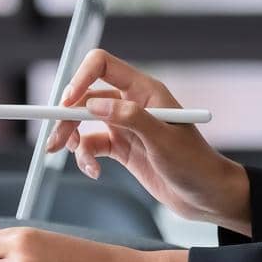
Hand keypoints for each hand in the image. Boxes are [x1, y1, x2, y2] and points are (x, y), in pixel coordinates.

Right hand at [45, 49, 251, 234]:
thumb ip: (130, 117)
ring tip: (68, 158)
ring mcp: (125, 126)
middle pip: (86, 97)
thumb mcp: (163, 140)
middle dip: (67, 117)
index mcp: (145, 90)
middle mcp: (132, 103)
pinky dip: (85, 158)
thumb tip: (93, 104)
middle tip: (54, 141)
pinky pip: (92, 145)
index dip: (80, 78)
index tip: (66, 103)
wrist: (207, 196)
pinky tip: (94, 172)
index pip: (102, 65)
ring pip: (84, 123)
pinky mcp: (122, 148)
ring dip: (71, 139)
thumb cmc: (194, 164)